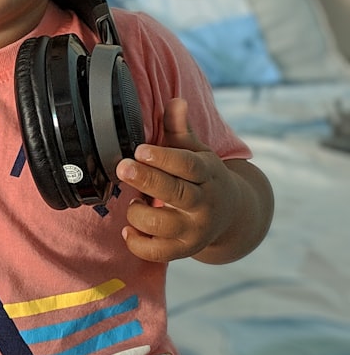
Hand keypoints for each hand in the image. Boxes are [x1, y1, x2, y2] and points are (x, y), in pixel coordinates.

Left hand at [115, 98, 241, 262]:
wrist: (231, 214)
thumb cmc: (202, 176)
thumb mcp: (196, 151)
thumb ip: (180, 129)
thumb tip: (176, 102)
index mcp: (208, 175)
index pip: (188, 166)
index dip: (164, 158)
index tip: (140, 149)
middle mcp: (204, 204)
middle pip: (176, 194)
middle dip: (147, 180)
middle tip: (123, 167)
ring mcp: (195, 230)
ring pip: (163, 225)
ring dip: (139, 213)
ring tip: (132, 201)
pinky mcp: (184, 250)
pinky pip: (157, 253)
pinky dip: (138, 243)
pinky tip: (128, 230)